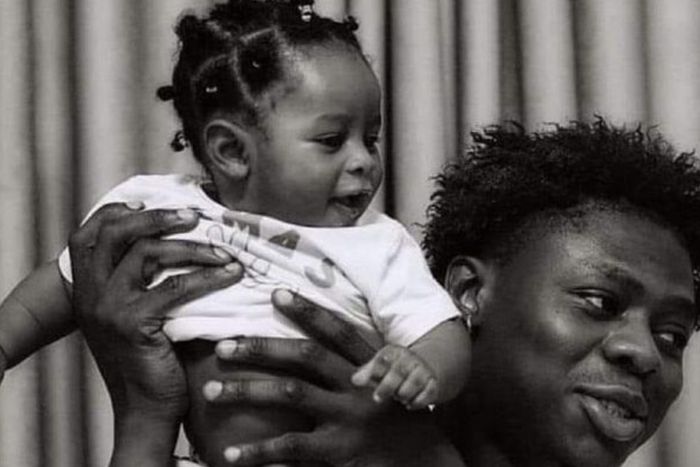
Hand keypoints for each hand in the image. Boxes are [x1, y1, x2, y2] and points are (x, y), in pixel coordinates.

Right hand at [69, 202, 242, 465]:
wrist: (146, 408)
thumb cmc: (150, 356)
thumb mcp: (132, 313)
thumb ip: (138, 280)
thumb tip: (176, 236)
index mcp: (85, 287)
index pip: (89, 233)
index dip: (120, 211)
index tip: (155, 203)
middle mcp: (89, 293)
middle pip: (116, 233)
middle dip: (158, 217)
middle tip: (196, 215)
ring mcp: (107, 307)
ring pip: (147, 254)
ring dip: (193, 247)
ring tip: (224, 250)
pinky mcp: (132, 323)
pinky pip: (174, 287)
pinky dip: (208, 277)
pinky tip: (232, 275)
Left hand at [203, 289, 464, 466]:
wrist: (428, 461)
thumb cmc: (401, 417)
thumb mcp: (391, 381)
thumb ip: (362, 361)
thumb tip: (321, 341)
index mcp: (371, 363)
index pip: (337, 330)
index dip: (307, 310)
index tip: (276, 293)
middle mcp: (359, 385)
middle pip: (305, 357)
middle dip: (262, 347)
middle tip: (224, 344)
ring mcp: (348, 417)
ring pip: (290, 395)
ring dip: (246, 389)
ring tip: (211, 389)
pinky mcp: (338, 451)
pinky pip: (290, 447)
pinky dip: (257, 452)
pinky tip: (229, 454)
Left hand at [351, 344, 437, 409]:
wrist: (423, 367)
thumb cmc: (393, 370)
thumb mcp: (379, 367)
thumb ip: (366, 373)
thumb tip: (355, 380)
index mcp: (393, 352)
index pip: (383, 360)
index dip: (375, 373)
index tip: (367, 385)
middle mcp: (409, 358)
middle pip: (399, 371)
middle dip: (387, 387)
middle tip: (378, 397)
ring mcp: (423, 369)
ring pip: (414, 383)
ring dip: (403, 394)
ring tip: (398, 397)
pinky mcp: (433, 382)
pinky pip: (427, 393)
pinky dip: (417, 401)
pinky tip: (409, 404)